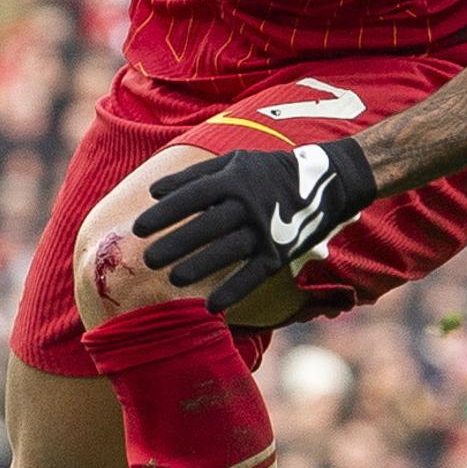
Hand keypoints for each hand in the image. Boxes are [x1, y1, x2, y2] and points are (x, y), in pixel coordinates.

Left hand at [131, 138, 376, 313]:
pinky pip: (254, 274)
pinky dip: (233, 291)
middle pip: (205, 226)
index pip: (191, 196)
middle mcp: (248, 204)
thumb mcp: (235, 162)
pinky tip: (211, 306)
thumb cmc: (268, 171)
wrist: (327, 181)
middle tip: (147, 260)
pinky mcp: (280, 252)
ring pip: (227, 251)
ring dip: (199, 267)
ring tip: (173, 279)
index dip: (164, 213)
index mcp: (234, 179)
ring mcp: (266, 229)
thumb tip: (153, 191)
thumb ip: (194, 176)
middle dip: (174, 244)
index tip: (139, 228)